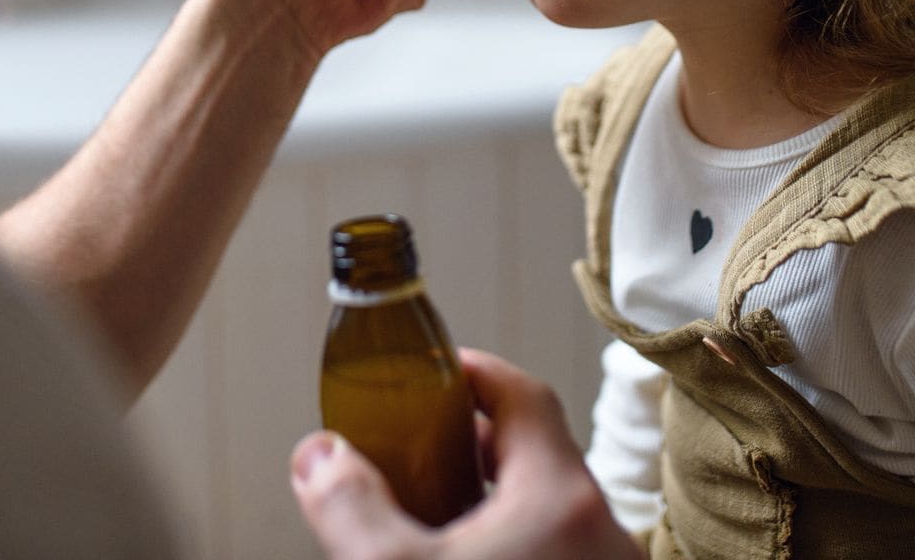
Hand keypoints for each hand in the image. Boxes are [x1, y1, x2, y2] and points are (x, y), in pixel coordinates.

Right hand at [290, 349, 642, 559]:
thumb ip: (351, 507)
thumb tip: (316, 453)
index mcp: (559, 495)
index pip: (522, 394)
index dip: (472, 372)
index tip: (429, 372)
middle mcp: (597, 529)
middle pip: (532, 452)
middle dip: (469, 444)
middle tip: (413, 448)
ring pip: (541, 510)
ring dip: (485, 501)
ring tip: (427, 515)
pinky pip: (548, 552)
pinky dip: (504, 546)